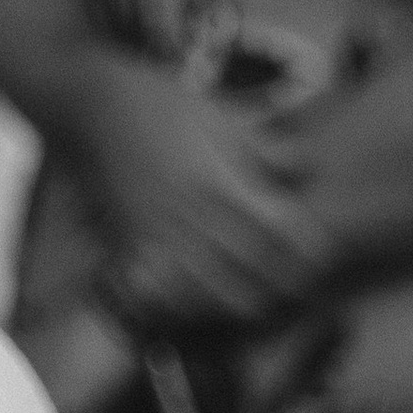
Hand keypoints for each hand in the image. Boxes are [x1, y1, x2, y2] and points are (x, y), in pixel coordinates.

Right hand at [78, 66, 334, 332]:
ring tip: (264, 296)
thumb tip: (306, 166)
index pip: (279, 233)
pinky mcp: (134, 253)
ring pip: (218, 299)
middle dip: (287, 287)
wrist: (87, 106)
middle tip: (305, 285)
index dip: (309, 251)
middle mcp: (191, 217)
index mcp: (217, 181)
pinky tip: (212, 301)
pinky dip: (197, 308)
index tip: (325, 255)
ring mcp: (161, 240)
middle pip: (255, 276)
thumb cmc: (158, 104)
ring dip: (247, 303)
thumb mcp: (216, 114)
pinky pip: (172, 299)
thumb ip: (262, 148)